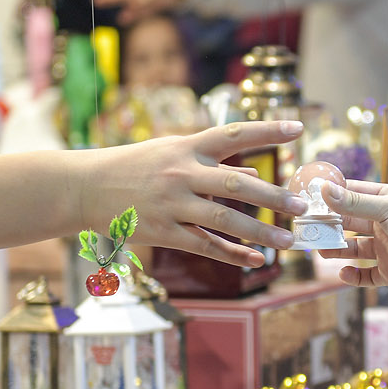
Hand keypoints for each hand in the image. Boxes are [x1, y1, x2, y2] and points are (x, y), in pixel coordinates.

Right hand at [0, 121, 309, 266]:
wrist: (85, 188)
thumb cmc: (135, 166)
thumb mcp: (171, 151)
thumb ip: (213, 160)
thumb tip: (253, 166)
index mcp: (187, 146)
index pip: (234, 133)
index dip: (267, 130)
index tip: (298, 128)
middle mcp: (182, 172)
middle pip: (236, 184)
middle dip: (272, 196)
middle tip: (301, 205)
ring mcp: (172, 204)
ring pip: (224, 220)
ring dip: (259, 232)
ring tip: (288, 241)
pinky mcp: (163, 231)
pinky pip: (204, 245)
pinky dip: (232, 254)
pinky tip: (255, 260)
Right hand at [318, 180, 387, 290]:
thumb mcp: (387, 207)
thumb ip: (354, 203)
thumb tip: (324, 190)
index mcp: (385, 201)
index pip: (353, 194)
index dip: (332, 196)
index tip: (309, 197)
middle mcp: (383, 224)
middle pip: (349, 224)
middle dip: (329, 226)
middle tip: (308, 228)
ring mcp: (386, 249)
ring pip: (353, 250)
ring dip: (337, 250)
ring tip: (321, 249)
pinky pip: (366, 276)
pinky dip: (353, 276)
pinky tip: (344, 273)